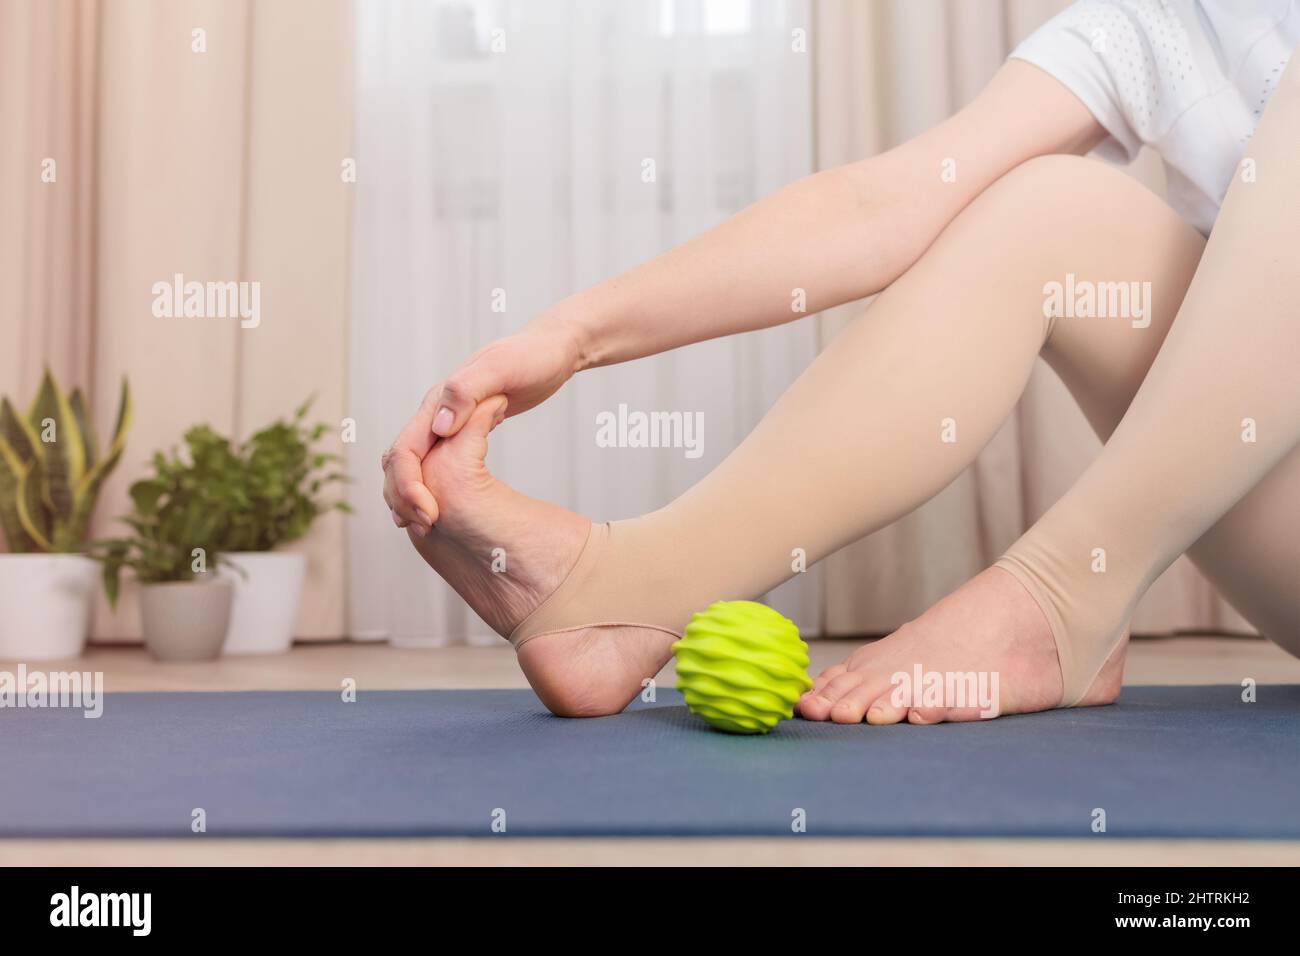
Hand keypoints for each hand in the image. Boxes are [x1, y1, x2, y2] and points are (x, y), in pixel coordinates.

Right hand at [381, 318, 582, 533]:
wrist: (552, 349)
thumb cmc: (533, 357)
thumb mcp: (503, 369)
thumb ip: (467, 392)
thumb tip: (438, 426)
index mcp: (439, 400)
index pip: (405, 449)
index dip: (409, 486)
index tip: (430, 514)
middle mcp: (436, 412)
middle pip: (401, 461)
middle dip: (405, 497)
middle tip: (426, 528)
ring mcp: (448, 421)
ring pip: (414, 464)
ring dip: (413, 495)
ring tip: (426, 526)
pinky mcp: (464, 431)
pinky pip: (435, 462)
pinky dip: (432, 486)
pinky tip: (443, 508)